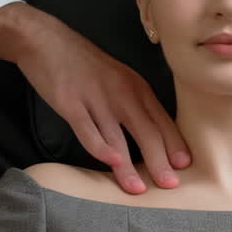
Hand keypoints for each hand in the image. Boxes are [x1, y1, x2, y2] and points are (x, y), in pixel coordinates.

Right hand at [0, 2, 191, 194]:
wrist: (46, 41)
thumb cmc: (84, 63)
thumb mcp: (118, 77)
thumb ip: (133, 102)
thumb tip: (150, 134)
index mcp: (136, 86)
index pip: (161, 119)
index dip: (174, 143)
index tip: (186, 166)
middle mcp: (121, 93)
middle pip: (146, 131)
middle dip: (159, 160)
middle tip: (170, 185)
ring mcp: (96, 98)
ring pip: (118, 137)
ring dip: (129, 166)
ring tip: (138, 190)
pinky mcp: (71, 104)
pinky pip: (87, 130)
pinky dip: (100, 147)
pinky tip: (110, 163)